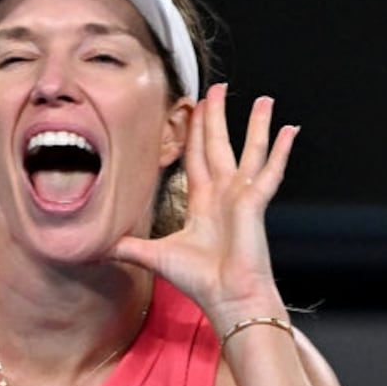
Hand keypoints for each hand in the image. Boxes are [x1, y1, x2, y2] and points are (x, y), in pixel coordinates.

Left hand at [109, 83, 298, 331]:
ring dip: (256, 124)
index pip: (196, 156)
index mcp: (201, 201)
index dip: (194, 131)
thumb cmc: (199, 280)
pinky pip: (270, 170)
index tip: (193, 109)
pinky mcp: (255, 202)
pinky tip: (290, 130)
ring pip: (249, 150)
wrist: (226, 297)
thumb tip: (96, 248)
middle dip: (217, 115)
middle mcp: (223, 193)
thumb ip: (128, 247)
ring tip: (265, 100)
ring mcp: (242, 196)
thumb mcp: (154, 256)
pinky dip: (280, 150)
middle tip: (219, 88)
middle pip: (219, 144)